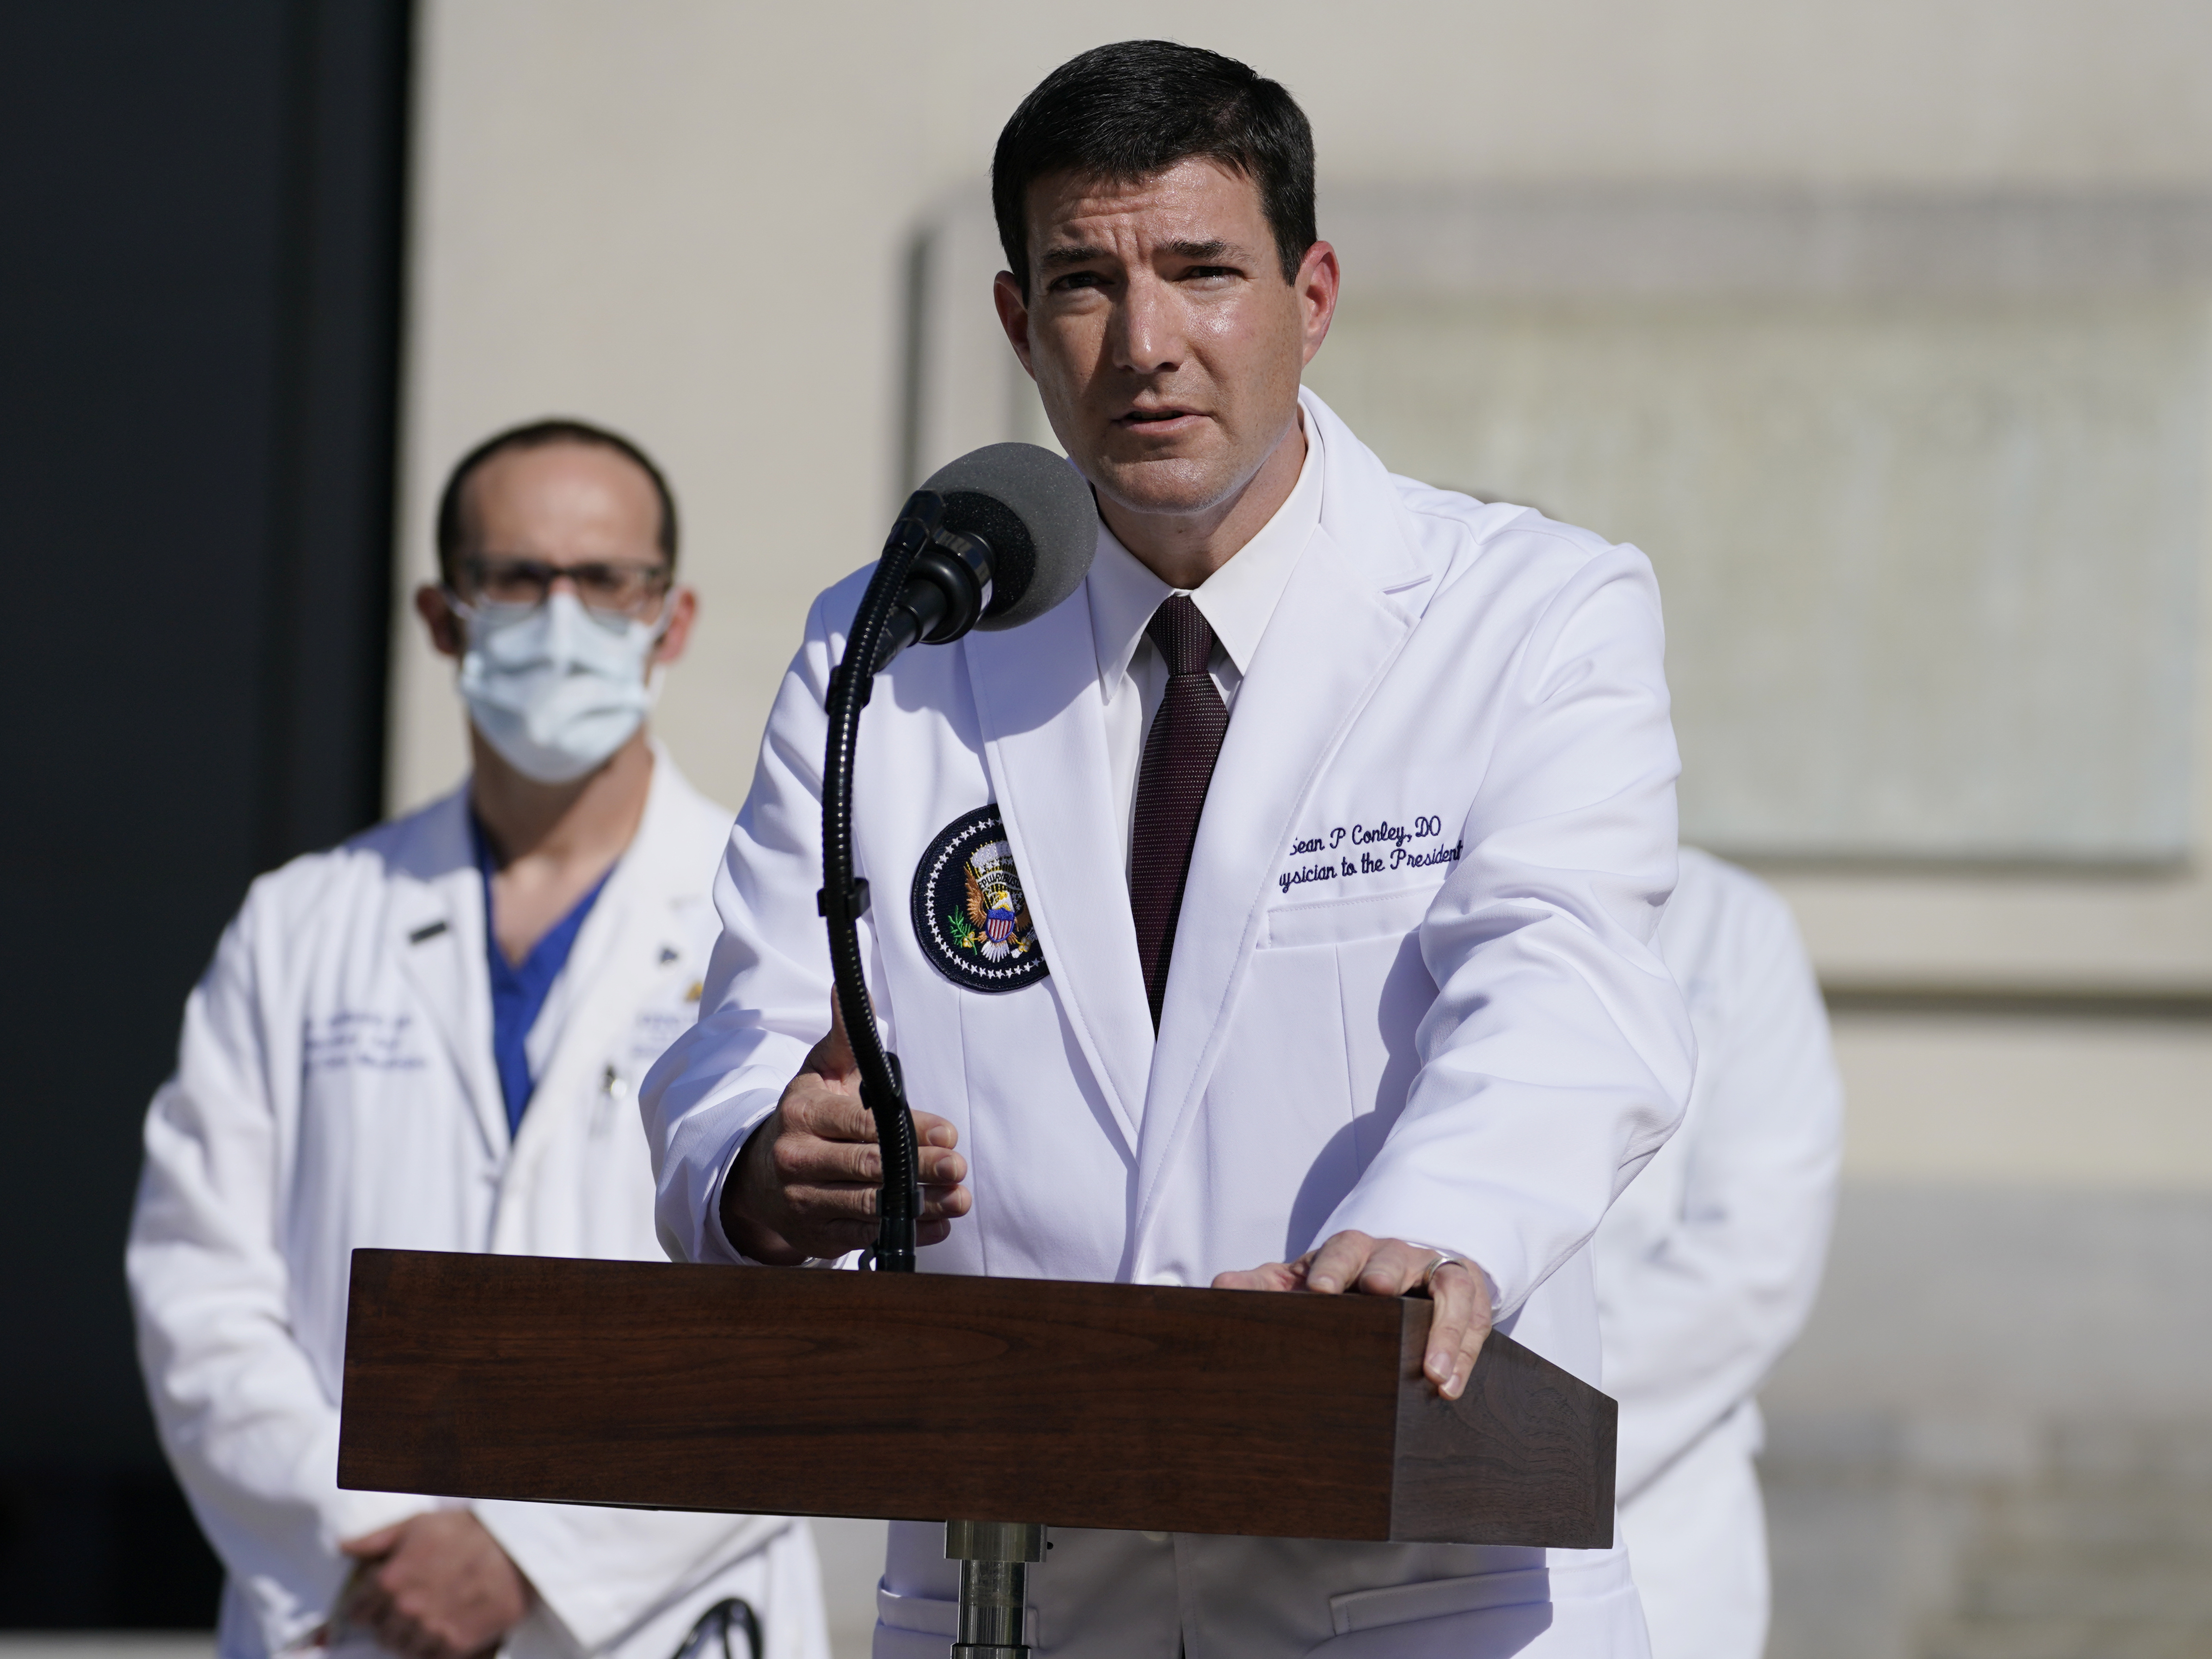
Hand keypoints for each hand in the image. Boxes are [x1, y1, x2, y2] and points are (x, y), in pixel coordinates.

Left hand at [337, 1511, 528, 1658]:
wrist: (518, 1547)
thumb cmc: (467, 1530)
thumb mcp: (419, 1524)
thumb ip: (376, 1539)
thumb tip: (342, 1547)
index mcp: (391, 1580)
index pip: (358, 1611)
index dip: (369, 1606)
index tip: (383, 1601)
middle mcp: (405, 1609)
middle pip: (381, 1635)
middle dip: (392, 1624)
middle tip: (414, 1608)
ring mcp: (431, 1629)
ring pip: (404, 1650)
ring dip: (413, 1639)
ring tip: (431, 1619)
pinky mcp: (456, 1644)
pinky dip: (436, 1648)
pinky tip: (449, 1628)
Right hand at [720, 993, 970, 1262]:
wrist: (756, 1175)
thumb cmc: (805, 1114)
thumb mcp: (819, 1071)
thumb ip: (843, 1036)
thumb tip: (848, 987)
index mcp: (802, 1114)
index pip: (860, 1123)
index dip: (907, 1129)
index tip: (948, 1133)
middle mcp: (797, 1159)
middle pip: (867, 1167)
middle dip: (918, 1169)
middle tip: (958, 1167)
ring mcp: (804, 1202)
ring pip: (869, 1206)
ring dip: (919, 1206)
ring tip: (959, 1200)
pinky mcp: (815, 1236)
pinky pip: (864, 1236)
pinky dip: (904, 1233)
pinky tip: (937, 1226)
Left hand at [1213, 1229, 1493, 1399]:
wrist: (1402, 1279)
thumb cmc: (1344, 1287)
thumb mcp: (1305, 1285)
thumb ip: (1266, 1287)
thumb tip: (1221, 1287)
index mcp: (1351, 1252)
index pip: (1343, 1248)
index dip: (1332, 1267)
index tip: (1319, 1292)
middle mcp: (1395, 1257)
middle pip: (1394, 1255)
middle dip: (1385, 1271)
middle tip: (1377, 1291)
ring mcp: (1434, 1277)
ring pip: (1448, 1285)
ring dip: (1442, 1327)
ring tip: (1431, 1371)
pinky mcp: (1468, 1303)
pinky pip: (1473, 1320)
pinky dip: (1463, 1353)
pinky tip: (1449, 1386)